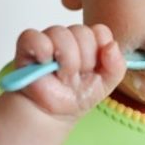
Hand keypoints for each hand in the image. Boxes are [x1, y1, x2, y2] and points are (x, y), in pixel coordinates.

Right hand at [11, 23, 125, 120]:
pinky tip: (45, 63)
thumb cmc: (78, 95)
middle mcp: (69, 37)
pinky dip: (42, 50)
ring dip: (65, 60)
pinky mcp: (27, 45)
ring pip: (61, 34)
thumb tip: (111, 45)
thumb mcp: (106, 84)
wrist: (53, 112)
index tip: (94, 69)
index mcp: (89, 42)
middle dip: (83, 60)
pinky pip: (34, 37)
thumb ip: (117, 65)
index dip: (99, 51)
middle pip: (82, 32)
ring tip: (61, 75)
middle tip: (75, 75)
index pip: (99, 31)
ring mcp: (48, 39)